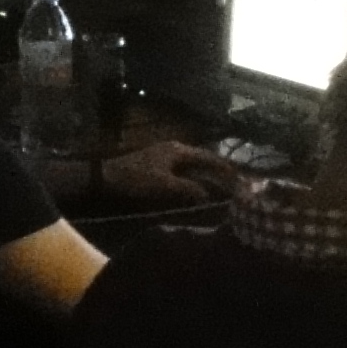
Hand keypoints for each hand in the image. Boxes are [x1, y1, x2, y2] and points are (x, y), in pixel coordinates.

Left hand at [95, 138, 243, 208]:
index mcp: (178, 150)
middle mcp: (174, 150)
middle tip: (234, 185)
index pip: (210, 157)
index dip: (226, 168)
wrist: (105, 178)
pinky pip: (183, 173)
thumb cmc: (135, 179)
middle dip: (219, 172)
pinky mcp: (157, 168)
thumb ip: (189, 189)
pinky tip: (197, 192)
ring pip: (193, 167)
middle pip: (203, 160)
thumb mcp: (165, 185)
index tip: (241, 179)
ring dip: (206, 177)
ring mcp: (165, 158)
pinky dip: (193, 181)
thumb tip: (208, 197)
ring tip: (221, 190)